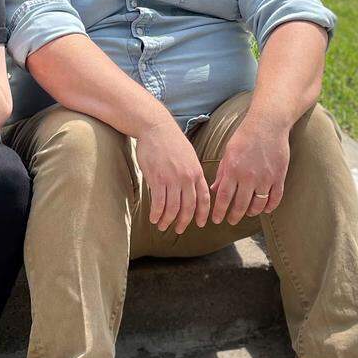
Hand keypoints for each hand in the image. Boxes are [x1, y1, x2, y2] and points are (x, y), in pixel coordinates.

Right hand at [135, 118, 211, 234]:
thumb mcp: (189, 156)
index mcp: (197, 172)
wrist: (156, 128)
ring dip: (167, 220)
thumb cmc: (171, 141)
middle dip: (183, 221)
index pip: (203, 199)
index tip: (200, 224)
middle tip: (179, 230)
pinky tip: (153, 218)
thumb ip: (192, 173)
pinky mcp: (157, 178)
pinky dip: (156, 213)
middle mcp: (187, 178)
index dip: (202, 214)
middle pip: (188, 207)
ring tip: (162, 226)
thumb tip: (192, 189)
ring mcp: (172, 179)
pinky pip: (158, 202)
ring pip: (172, 208)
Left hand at [210, 116, 289, 224]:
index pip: (223, 197)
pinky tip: (265, 209)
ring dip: (251, 212)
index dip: (219, 211)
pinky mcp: (279, 177)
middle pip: (240, 205)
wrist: (268, 124)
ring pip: (258, 205)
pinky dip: (270, 207)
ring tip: (247, 213)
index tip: (216, 220)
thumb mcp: (228, 152)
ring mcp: (265, 178)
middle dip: (234, 216)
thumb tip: (214, 190)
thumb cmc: (245, 136)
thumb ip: (223, 172)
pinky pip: (275, 198)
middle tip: (231, 221)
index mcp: (233, 170)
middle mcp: (249, 176)